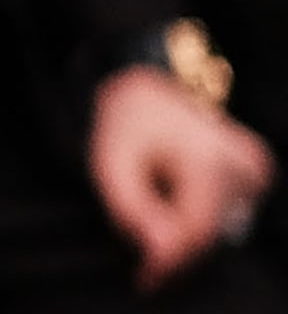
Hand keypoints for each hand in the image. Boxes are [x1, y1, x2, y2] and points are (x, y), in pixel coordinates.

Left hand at [92, 66, 272, 287]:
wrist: (151, 93)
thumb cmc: (127, 127)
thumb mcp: (111, 165)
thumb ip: (133, 210)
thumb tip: (161, 253)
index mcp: (208, 155)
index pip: (198, 227)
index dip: (171, 260)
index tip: (146, 279)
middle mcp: (242, 162)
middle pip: (211, 232)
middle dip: (176, 251)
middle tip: (146, 267)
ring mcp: (256, 168)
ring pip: (220, 227)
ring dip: (186, 232)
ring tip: (154, 211)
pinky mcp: (258, 173)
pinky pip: (227, 214)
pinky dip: (200, 218)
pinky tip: (177, 199)